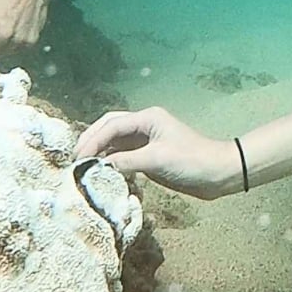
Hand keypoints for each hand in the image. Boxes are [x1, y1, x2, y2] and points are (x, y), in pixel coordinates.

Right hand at [76, 107, 239, 200]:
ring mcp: (146, 141)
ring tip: (83, 168)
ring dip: (99, 152)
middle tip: (74, 160)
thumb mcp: (156, 160)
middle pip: (109, 128)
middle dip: (91, 141)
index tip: (78, 159)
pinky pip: (123, 156)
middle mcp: (144, 125)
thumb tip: (98, 167)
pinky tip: (102, 173)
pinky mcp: (149, 156)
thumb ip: (125, 161)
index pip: (111, 125)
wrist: (217, 174)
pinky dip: (110, 163)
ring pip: (114, 142)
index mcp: (147, 118)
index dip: (92, 141)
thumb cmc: (192, 161)